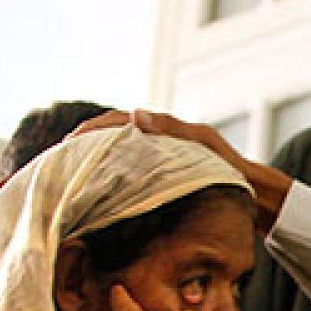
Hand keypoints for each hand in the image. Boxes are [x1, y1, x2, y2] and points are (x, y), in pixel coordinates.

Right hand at [72, 109, 291, 232]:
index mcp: (162, 129)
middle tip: (58, 161)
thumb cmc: (230, 168)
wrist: (252, 192)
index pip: (116, 122)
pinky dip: (109, 181)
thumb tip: (136, 115)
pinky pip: (128, 177)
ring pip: (116, 158)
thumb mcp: (204, 145)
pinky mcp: (160, 182)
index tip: (69, 142)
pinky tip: (96, 196)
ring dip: (93, 165)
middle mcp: (155, 143)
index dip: (91, 130)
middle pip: (110, 139)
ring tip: (68, 178)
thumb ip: (173, 130)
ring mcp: (156, 163)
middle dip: (83, 147)